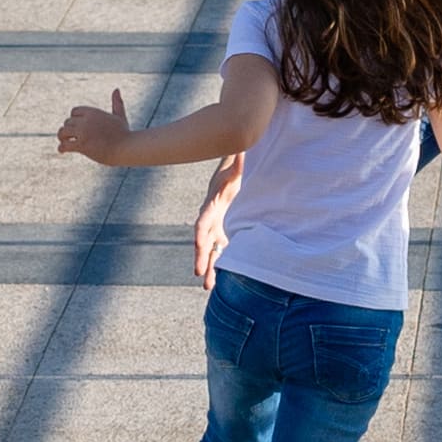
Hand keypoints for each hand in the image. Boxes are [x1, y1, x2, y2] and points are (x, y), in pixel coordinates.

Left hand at [57, 89, 131, 163]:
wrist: (126, 148)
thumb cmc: (124, 134)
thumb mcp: (119, 116)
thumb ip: (116, 103)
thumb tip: (116, 89)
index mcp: (93, 112)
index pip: (75, 111)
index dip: (74, 118)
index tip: (76, 125)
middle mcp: (86, 120)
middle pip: (68, 122)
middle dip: (68, 129)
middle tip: (69, 136)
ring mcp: (83, 132)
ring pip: (63, 132)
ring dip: (61, 137)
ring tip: (63, 142)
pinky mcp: (82, 145)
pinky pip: (65, 145)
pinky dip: (61, 148)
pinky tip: (62, 151)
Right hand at [193, 154, 241, 289]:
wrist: (228, 180)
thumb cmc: (232, 174)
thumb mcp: (235, 169)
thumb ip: (238, 165)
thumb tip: (243, 153)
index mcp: (210, 207)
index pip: (202, 222)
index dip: (200, 234)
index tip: (199, 245)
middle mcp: (209, 221)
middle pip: (202, 242)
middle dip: (201, 257)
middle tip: (199, 274)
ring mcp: (214, 229)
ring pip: (210, 251)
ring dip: (209, 268)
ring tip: (208, 287)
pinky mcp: (222, 234)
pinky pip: (219, 252)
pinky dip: (220, 265)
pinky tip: (221, 282)